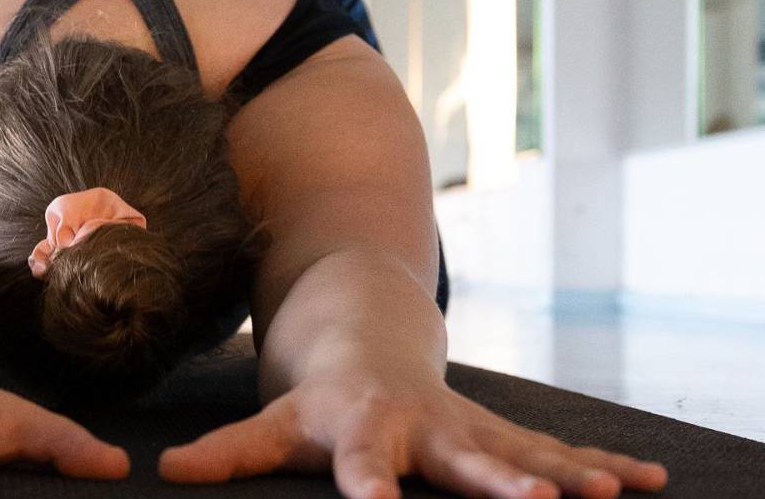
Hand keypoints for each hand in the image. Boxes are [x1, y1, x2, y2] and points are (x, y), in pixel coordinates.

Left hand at [157, 366, 667, 498]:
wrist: (364, 333)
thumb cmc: (313, 397)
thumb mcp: (270, 422)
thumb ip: (226, 452)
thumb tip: (162, 476)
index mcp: (361, 427)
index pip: (362, 464)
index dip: (370, 485)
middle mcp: (421, 424)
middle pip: (461, 456)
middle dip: (502, 482)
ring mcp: (467, 424)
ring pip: (523, 451)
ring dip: (569, 475)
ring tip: (620, 495)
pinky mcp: (498, 428)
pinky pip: (553, 448)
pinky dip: (601, 464)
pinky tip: (654, 480)